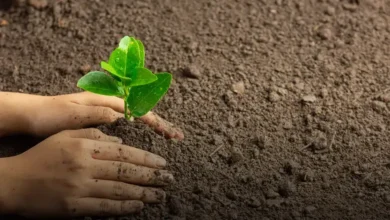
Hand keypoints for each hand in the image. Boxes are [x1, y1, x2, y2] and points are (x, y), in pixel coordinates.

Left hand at [0, 92, 182, 138]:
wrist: (33, 115)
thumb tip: (122, 116)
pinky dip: (140, 130)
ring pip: (137, 118)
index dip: (156, 123)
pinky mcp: (101, 120)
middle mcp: (109, 104)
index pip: (138, 111)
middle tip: (178, 136)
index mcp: (105, 101)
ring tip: (169, 135)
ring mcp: (106, 112)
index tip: (170, 134)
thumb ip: (98, 113)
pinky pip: (127, 124)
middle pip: (142, 113)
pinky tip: (145, 137)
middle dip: (161, 124)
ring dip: (154, 126)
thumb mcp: (73, 114)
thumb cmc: (51, 114)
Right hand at [0, 129, 172, 217]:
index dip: (146, 159)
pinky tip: (139, 206)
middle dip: (152, 176)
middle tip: (169, 179)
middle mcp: (85, 167)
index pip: (124, 152)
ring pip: (120, 191)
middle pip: (126, 171)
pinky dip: (125, 208)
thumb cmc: (42, 156)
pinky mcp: (74, 208)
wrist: (14, 183)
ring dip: (144, 194)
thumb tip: (120, 143)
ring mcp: (80, 188)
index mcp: (84, 147)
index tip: (162, 163)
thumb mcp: (66, 137)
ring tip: (160, 195)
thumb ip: (94, 136)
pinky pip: (106, 209)